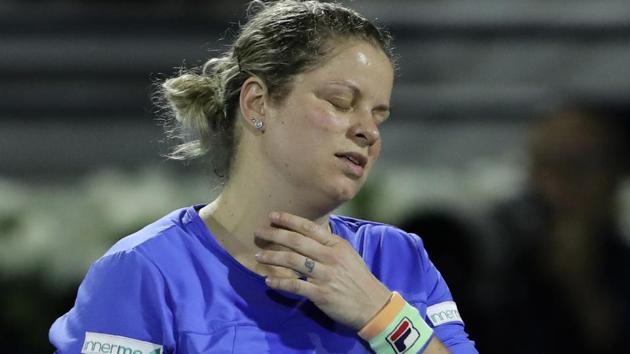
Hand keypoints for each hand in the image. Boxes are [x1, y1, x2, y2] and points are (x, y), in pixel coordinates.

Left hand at [254, 212, 390, 329]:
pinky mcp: (320, 294)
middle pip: (297, 242)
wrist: (373, 305)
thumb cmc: (358, 278)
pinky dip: (279, 282)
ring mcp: (325, 275)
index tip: (272, 216)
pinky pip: (295, 286)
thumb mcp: (348, 254)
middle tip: (259, 232)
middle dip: (275, 235)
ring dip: (273, 257)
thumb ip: (329, 244)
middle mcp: (330, 257)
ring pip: (293, 261)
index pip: (309, 228)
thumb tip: (308, 234)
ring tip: (258, 256)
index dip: (289, 221)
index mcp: (337, 245)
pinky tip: (268, 280)